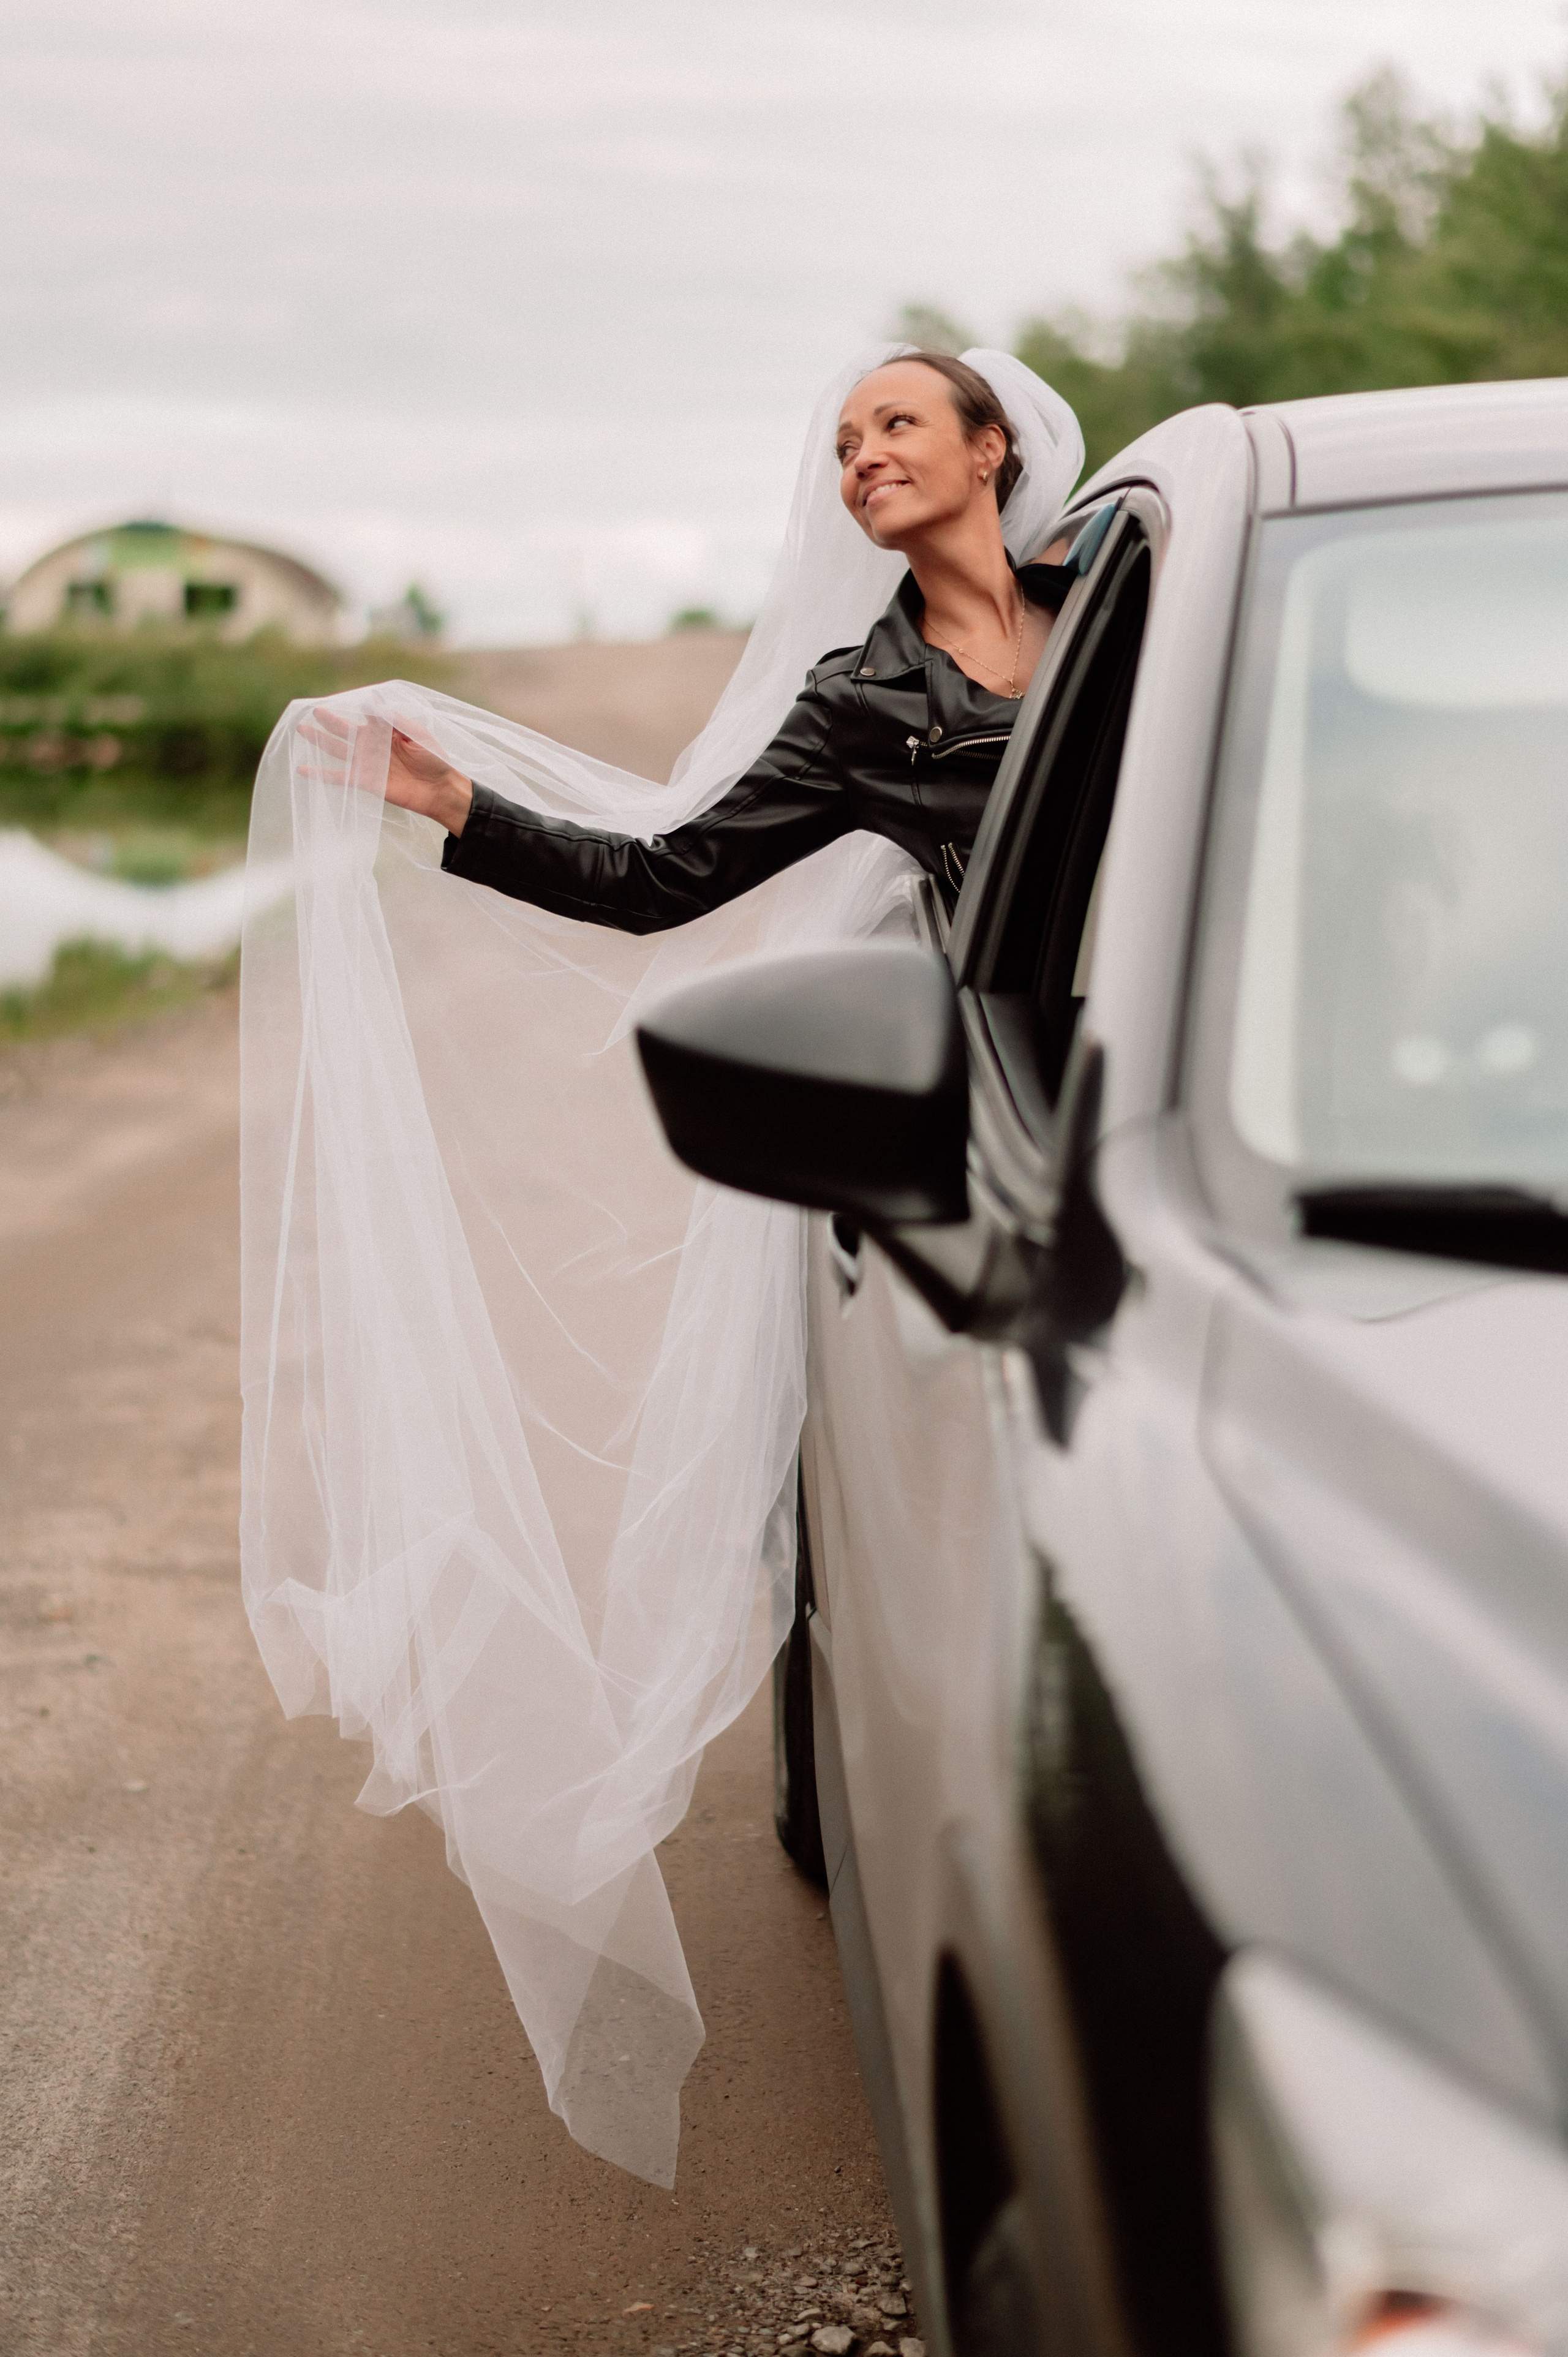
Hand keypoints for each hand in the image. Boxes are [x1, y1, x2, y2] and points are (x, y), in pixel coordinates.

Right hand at [298, 708, 473, 835]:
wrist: (439, 789)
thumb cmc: (433, 758)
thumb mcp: (415, 734)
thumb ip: (392, 719)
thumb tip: (371, 700)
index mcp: (386, 730)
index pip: (366, 714)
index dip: (355, 706)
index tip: (348, 698)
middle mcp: (373, 744)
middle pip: (345, 730)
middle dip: (330, 721)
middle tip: (313, 710)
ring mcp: (367, 763)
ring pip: (338, 749)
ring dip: (320, 740)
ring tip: (301, 729)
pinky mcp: (365, 781)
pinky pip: (340, 777)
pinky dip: (322, 773)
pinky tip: (304, 768)